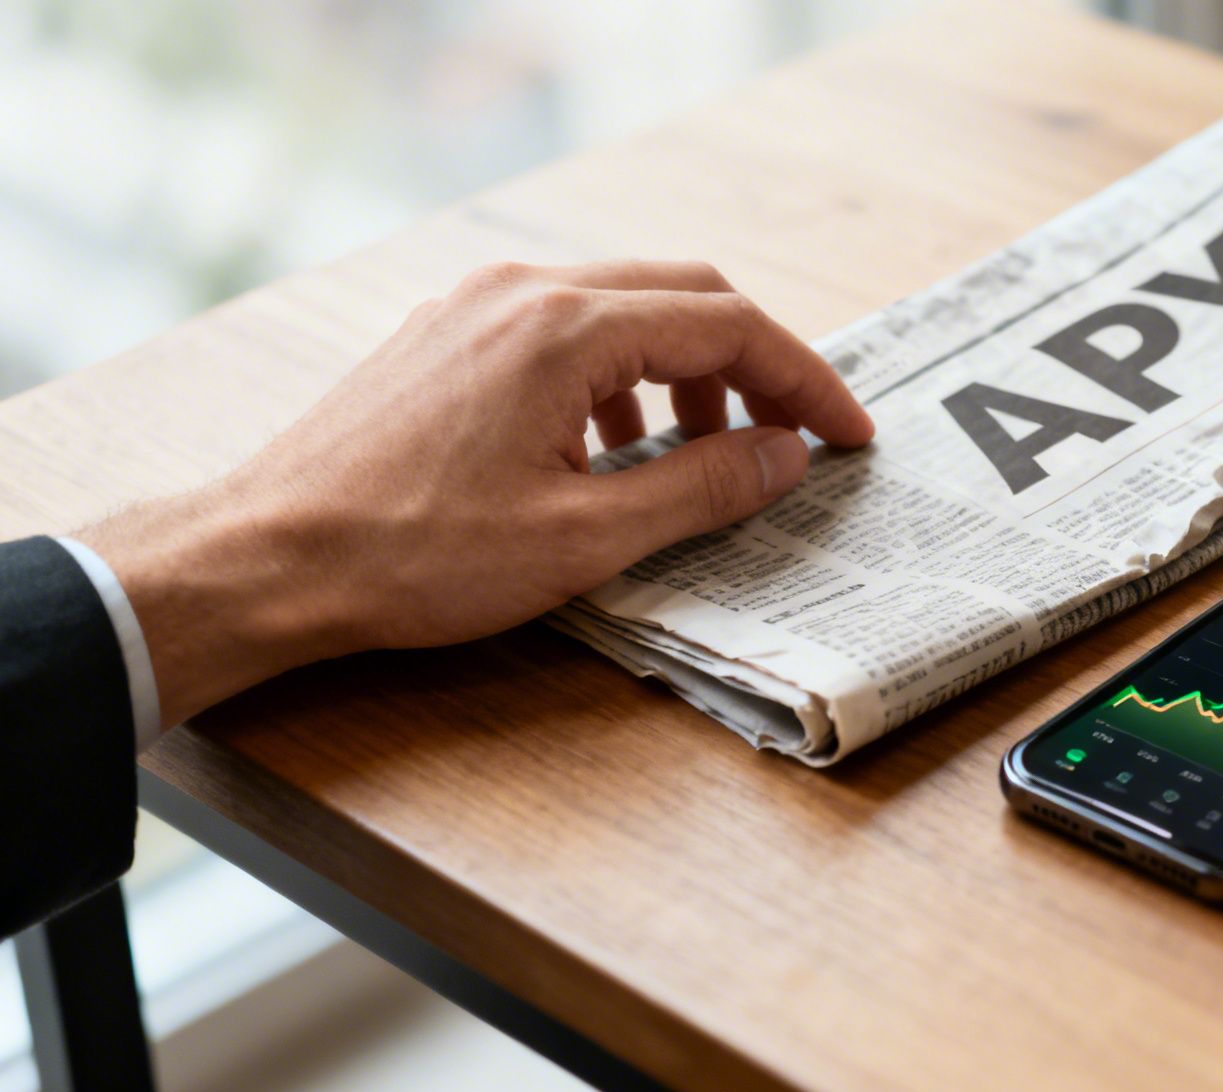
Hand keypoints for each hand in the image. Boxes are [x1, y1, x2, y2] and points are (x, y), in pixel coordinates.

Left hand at [80, 260, 873, 729]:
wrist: (266, 558)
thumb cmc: (413, 556)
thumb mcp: (584, 540)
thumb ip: (701, 489)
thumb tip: (785, 456)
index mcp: (566, 328)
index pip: (728, 326)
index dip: (804, 381)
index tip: (847, 436)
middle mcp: (522, 292)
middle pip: (684, 296)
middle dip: (756, 366)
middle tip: (797, 437)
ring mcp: (474, 307)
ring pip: (623, 307)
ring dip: (686, 371)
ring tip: (703, 453)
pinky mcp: (444, 337)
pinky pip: (563, 329)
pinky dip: (619, 375)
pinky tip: (612, 447)